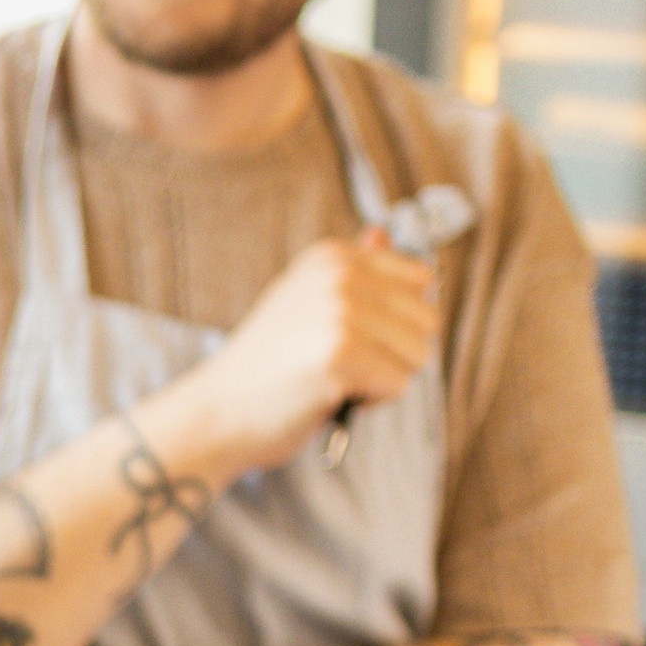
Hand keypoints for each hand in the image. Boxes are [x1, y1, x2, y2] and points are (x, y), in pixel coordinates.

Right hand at [171, 230, 440, 479]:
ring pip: (418, 355)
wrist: (218, 410)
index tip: (356, 336)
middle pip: (427, 320)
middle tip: (345, 364)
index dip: (399, 320)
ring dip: (385, 379)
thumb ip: (351, 272)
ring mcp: (340, 313)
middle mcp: (340, 276)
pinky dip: (371, 402)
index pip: (422, 280)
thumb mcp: (306, 302)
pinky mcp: (341, 355)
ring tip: (337, 380)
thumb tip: (384, 235)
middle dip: (396, 353)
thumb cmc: (267, 366)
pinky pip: (397, 386)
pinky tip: (331, 396)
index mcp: (333, 257)